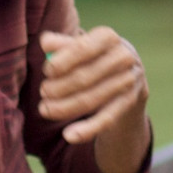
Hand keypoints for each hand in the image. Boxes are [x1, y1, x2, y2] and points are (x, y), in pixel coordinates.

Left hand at [39, 28, 147, 145]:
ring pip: (92, 100)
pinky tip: (69, 135)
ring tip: (45, 110)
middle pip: (85, 76)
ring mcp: (129, 80)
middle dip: (59, 87)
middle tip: (43, 92)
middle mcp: (124, 56)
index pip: (83, 47)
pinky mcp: (129, 102)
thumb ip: (62, 44)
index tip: (47, 71)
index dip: (63, 61)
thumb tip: (45, 43)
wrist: (127, 73)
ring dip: (65, 108)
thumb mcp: (80, 46)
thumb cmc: (94, 55)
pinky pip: (106, 119)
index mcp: (108, 37)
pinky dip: (87, 129)